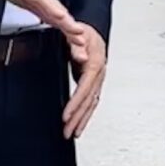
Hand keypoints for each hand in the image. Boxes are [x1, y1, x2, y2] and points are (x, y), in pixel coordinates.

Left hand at [62, 24, 107, 140]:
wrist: (93, 32)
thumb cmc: (84, 33)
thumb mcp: (79, 33)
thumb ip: (77, 45)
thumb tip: (80, 57)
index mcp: (95, 64)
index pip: (84, 88)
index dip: (75, 103)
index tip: (66, 115)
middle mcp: (99, 75)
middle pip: (88, 101)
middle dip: (78, 118)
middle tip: (67, 131)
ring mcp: (97, 81)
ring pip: (91, 104)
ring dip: (82, 120)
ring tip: (72, 133)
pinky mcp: (93, 85)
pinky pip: (91, 102)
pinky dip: (85, 115)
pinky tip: (78, 124)